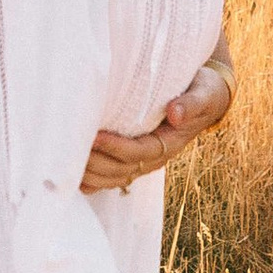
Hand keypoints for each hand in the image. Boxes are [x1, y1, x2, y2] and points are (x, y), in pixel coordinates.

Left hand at [79, 51, 234, 194]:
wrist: (205, 98)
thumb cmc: (202, 92)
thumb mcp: (204, 94)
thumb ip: (192, 103)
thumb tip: (175, 113)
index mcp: (170, 143)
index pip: (141, 152)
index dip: (117, 148)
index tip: (96, 137)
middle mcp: (155, 157)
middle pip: (122, 169)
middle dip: (96, 163)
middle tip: (71, 149)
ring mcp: (143, 160)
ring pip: (114, 177)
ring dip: (91, 173)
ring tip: (67, 162)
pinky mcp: (133, 158)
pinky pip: (112, 176)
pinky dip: (93, 180)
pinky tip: (74, 177)